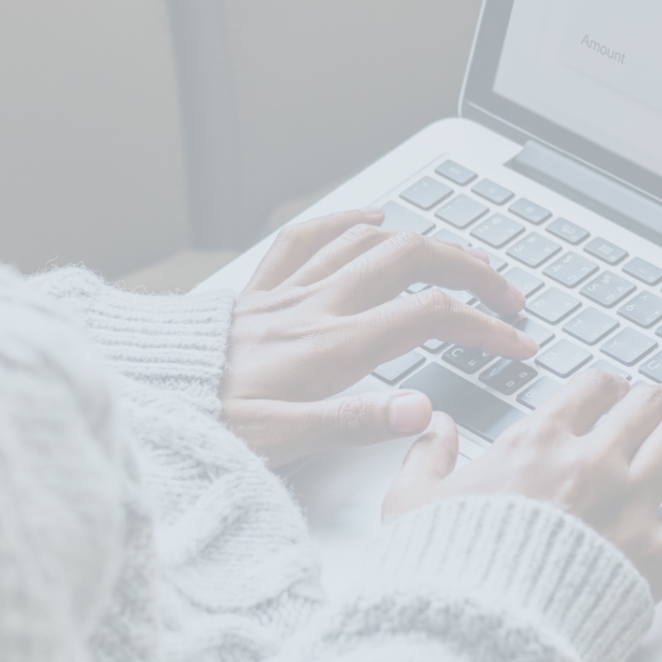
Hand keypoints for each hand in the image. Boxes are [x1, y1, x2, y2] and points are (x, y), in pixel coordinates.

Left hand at [222, 209, 535, 464]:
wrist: (143, 400)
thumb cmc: (206, 427)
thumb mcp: (283, 443)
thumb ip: (355, 423)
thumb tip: (421, 411)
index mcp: (332, 347)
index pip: (431, 317)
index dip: (486, 326)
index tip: (518, 344)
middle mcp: (315, 308)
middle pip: (413, 260)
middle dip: (472, 269)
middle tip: (509, 294)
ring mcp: (288, 293)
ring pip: (370, 242)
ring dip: (426, 243)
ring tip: (463, 261)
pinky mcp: (259, 292)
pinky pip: (308, 237)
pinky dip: (347, 221)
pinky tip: (371, 217)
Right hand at [382, 368, 661, 596]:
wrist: (482, 629)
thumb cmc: (446, 572)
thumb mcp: (410, 506)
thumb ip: (426, 459)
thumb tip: (432, 429)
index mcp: (535, 443)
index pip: (586, 390)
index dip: (606, 386)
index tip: (612, 390)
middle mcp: (591, 461)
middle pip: (641, 407)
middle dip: (659, 398)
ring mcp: (631, 502)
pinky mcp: (659, 551)